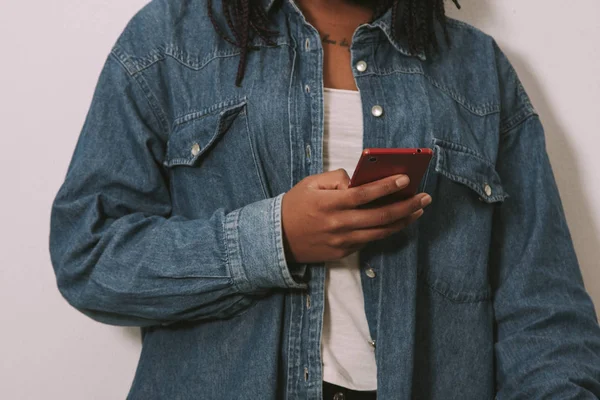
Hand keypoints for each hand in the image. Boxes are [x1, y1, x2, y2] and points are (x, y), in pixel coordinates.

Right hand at [281, 168, 431, 263]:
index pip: (363, 195)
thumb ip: (336, 179)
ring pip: (380, 232)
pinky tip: (398, 221)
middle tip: (424, 197)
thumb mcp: (310, 184)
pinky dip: (386, 231)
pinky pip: (369, 241)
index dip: (386, 187)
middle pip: (380, 216)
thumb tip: (358, 181)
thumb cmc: (295, 206)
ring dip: (403, 221)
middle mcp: (338, 224)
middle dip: (406, 206)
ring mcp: (342, 241)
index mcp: (329, 204)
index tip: (406, 179)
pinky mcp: (343, 252)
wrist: (278, 239)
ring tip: (418, 210)